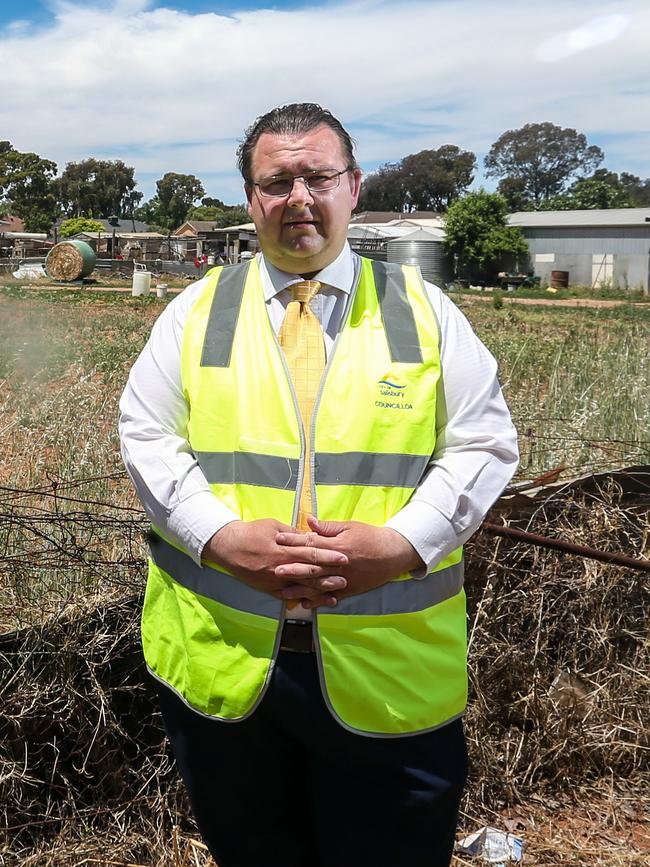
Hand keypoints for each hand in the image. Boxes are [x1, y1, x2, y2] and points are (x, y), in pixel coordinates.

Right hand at [202, 519, 348, 606]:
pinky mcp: (268, 589)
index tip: (344, 557)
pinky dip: (301, 600)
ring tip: (335, 594)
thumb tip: (311, 536)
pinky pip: (288, 597)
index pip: (311, 553)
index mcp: (283, 549)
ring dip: (318, 591)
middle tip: (346, 578)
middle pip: (309, 573)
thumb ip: (294, 533)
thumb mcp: (274, 526)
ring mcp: (274, 581)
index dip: (328, 556)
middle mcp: (280, 567)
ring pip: (300, 588)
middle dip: (329, 576)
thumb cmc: (252, 532)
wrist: (229, 547)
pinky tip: (313, 603)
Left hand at [275, 516, 424, 606]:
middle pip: (313, 567)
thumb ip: (328, 527)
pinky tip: (304, 603)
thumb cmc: (370, 537)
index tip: (278, 539)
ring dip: (301, 589)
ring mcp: (345, 579)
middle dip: (293, 568)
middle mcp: (340, 565)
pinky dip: (318, 601)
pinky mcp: (349, 589)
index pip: (312, 543)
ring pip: (319, 585)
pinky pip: (331, 596)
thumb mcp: (350, 527)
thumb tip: (309, 522)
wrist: (393, 554)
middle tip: (274, 569)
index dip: (294, 541)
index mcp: (339, 546)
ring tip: (283, 592)